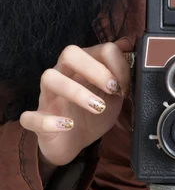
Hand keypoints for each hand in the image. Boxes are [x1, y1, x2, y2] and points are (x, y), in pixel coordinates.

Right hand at [20, 37, 132, 167]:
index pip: (98, 48)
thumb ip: (121, 74)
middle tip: (112, 89)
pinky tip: (67, 125)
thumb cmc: (94, 114)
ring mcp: (47, 96)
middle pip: (69, 53)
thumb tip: (129, 46)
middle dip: (94, 68)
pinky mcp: (36, 120)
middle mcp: (63, 74)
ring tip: (98, 107)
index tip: (125, 85)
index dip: (116, 63)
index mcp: (83, 66)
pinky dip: (48, 120)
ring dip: (75, 91)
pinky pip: (30, 116)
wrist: (74, 142)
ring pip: (49, 78)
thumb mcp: (113, 95)